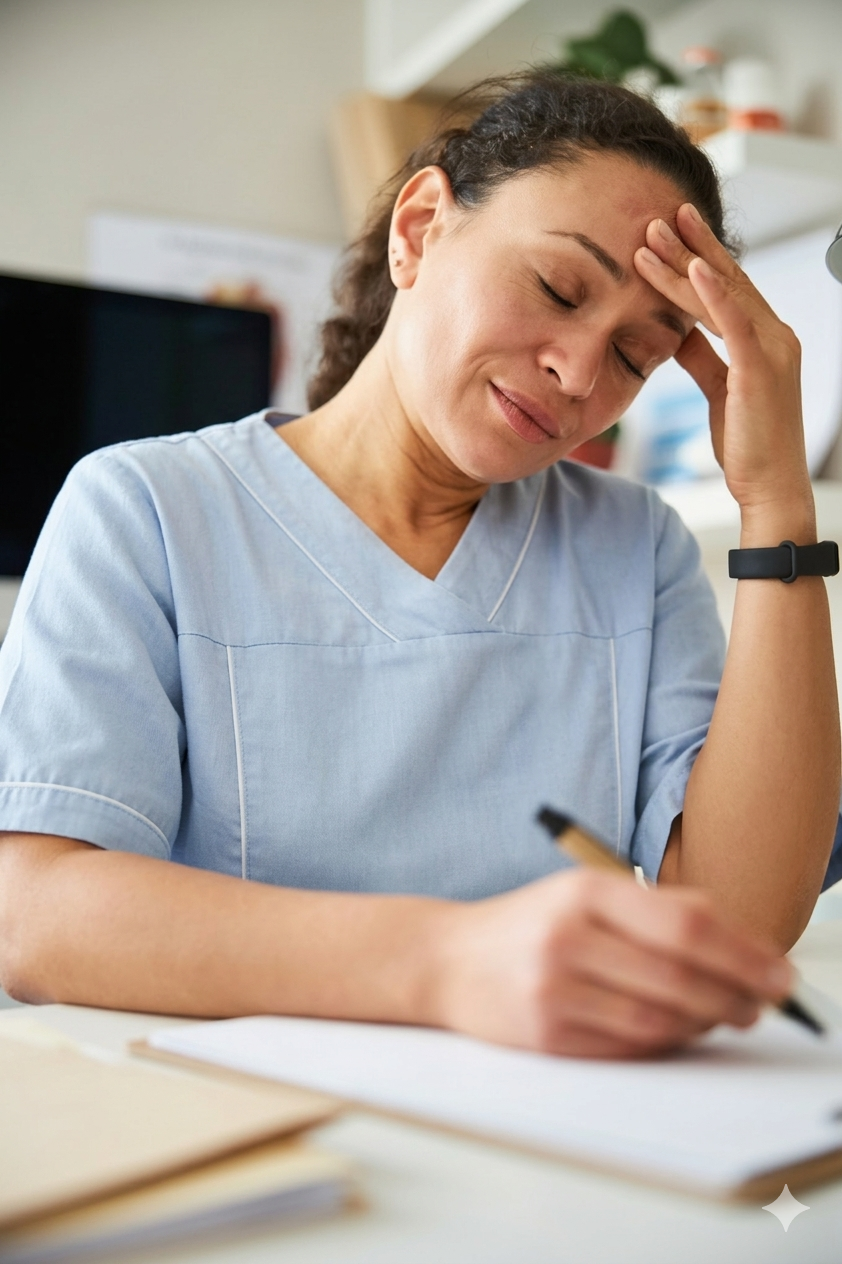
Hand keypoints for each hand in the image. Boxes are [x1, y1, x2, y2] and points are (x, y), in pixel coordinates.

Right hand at [435, 869, 790, 1057]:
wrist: (446, 961)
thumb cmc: (529, 926)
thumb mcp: (582, 895)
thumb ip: (655, 908)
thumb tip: (737, 938)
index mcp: (585, 892)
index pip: (686, 923)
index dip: (744, 952)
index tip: (778, 972)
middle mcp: (568, 937)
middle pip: (679, 976)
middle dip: (735, 996)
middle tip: (762, 1005)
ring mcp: (554, 989)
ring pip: (658, 1019)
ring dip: (704, 1024)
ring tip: (724, 1017)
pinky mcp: (546, 1035)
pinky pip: (627, 1048)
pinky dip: (663, 1044)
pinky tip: (676, 1032)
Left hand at [635, 204, 812, 521]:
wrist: (769, 487)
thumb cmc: (746, 444)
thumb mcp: (717, 391)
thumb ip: (703, 357)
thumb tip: (678, 331)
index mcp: (765, 340)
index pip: (727, 289)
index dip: (698, 259)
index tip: (668, 234)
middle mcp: (775, 336)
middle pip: (727, 280)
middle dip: (692, 246)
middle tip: (658, 216)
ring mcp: (772, 349)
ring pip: (725, 294)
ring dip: (689, 260)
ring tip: (657, 232)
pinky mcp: (761, 369)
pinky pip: (735, 323)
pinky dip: (713, 294)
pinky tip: (693, 269)